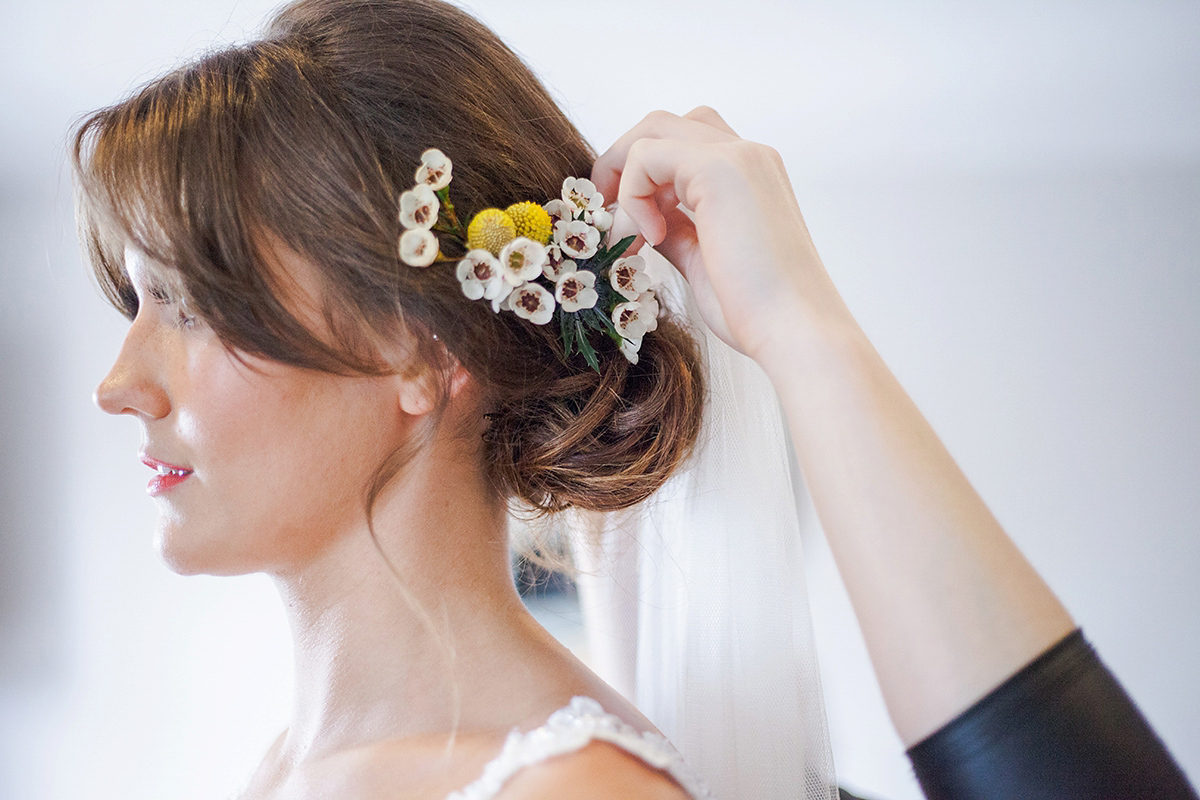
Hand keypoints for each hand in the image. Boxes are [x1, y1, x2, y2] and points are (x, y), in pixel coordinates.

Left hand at [591, 107, 840, 362]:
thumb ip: (676, 230)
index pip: (683, 144)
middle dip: (622, 163)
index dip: (644, 177)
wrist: (794, 330)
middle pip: (663, 124)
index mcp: (750, 176)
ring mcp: (737, 157)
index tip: (626, 224)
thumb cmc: (757, 311)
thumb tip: (641, 221)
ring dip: (623, 176)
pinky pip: (646, 155)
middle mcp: (748, 156)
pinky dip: (633, 193)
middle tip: (606, 215)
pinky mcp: (720, 168)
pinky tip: (650, 236)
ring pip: (652, 130)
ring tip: (624, 232)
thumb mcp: (703, 259)